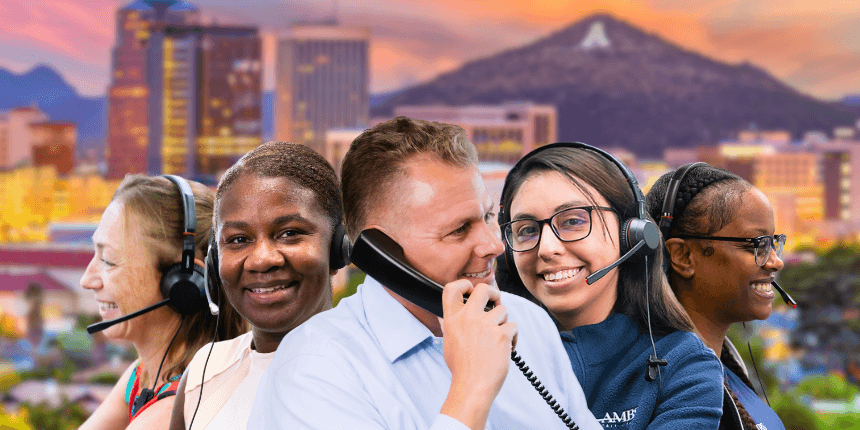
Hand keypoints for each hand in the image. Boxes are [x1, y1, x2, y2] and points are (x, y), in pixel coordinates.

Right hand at [439, 279, 517, 429]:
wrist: (472, 387)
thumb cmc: (462, 369)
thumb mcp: (448, 343)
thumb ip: (450, 326)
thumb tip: (445, 317)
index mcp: (452, 320)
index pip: (451, 288)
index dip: (464, 284)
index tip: (471, 291)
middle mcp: (468, 319)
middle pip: (483, 289)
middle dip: (493, 292)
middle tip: (496, 303)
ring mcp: (485, 326)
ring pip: (503, 310)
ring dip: (504, 323)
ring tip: (499, 340)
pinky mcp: (501, 335)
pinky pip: (513, 327)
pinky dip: (513, 338)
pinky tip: (506, 350)